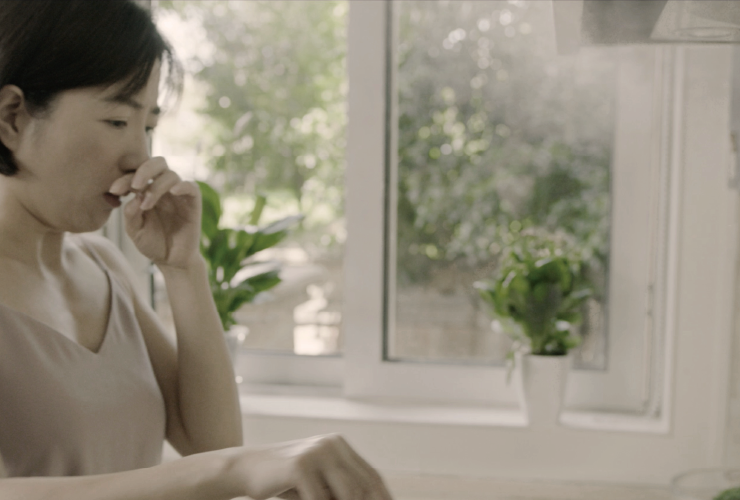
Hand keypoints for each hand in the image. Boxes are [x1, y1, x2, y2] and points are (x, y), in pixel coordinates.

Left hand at [109, 157, 200, 268]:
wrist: (172, 261)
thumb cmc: (152, 244)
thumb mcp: (134, 230)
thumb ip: (130, 214)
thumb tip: (134, 197)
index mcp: (147, 191)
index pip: (136, 174)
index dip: (124, 178)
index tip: (114, 191)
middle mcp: (163, 189)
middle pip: (157, 163)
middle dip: (143, 170)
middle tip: (134, 185)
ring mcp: (179, 195)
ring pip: (170, 175)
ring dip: (156, 186)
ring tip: (147, 205)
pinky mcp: (193, 203)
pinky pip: (191, 186)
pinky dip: (182, 185)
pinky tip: (173, 192)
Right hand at [222, 434, 393, 499]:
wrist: (246, 468)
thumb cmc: (286, 482)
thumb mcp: (319, 483)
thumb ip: (341, 490)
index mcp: (339, 446)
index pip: (372, 478)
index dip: (383, 499)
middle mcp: (331, 444)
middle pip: (363, 487)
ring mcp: (316, 453)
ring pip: (348, 494)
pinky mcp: (299, 465)